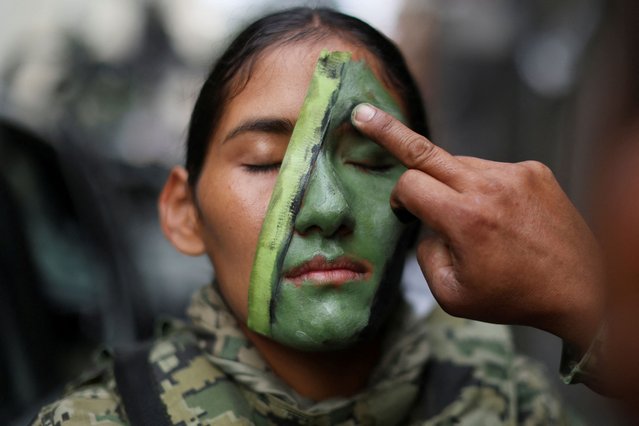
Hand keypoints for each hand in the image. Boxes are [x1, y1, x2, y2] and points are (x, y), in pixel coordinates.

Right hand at [352, 103, 603, 350]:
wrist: (583, 290)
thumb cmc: (516, 297)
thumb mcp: (452, 295)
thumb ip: (424, 255)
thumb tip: (424, 225)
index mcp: (465, 219)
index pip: (409, 185)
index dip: (399, 199)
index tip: (403, 211)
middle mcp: (489, 186)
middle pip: (424, 150)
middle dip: (389, 133)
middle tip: (363, 115)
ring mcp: (514, 173)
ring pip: (458, 163)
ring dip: (450, 182)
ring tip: (473, 217)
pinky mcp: (533, 170)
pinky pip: (489, 168)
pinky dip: (482, 186)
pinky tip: (499, 214)